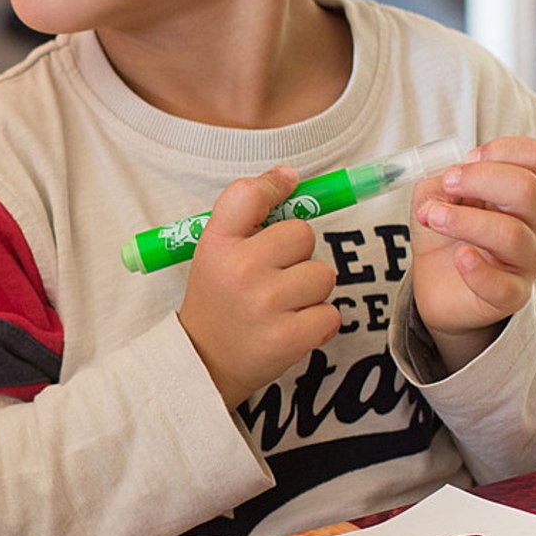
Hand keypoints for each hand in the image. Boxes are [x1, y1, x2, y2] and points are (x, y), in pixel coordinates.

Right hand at [178, 166, 338, 407]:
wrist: (204, 360)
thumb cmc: (218, 298)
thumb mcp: (215, 251)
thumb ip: (248, 216)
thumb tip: (290, 174)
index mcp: (216, 243)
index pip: (248, 195)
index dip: (274, 185)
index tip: (286, 185)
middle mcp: (240, 269)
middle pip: (302, 233)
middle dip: (296, 252)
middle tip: (273, 273)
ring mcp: (265, 304)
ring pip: (323, 274)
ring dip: (310, 288)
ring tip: (282, 303)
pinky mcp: (288, 336)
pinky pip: (330, 312)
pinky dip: (317, 321)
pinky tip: (291, 325)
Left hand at [411, 137, 535, 371]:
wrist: (439, 284)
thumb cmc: (446, 234)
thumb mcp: (436, 197)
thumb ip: (439, 182)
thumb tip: (447, 181)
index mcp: (521, 193)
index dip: (501, 151)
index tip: (468, 159)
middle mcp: (534, 224)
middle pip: (527, 189)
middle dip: (478, 179)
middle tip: (448, 185)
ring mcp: (525, 260)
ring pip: (511, 234)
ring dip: (463, 220)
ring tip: (433, 218)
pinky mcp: (510, 294)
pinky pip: (501, 284)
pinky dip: (476, 268)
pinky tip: (459, 257)